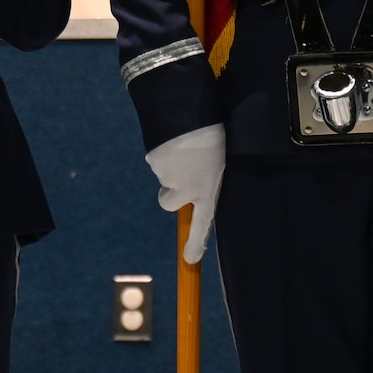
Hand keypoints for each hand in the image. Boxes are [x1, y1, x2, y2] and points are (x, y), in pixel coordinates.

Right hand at [146, 123, 225, 262]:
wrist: (190, 113)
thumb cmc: (213, 131)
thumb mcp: (218, 157)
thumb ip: (207, 174)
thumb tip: (195, 182)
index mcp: (209, 188)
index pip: (203, 223)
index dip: (197, 242)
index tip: (191, 259)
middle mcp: (186, 189)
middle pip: (170, 200)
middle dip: (173, 189)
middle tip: (185, 166)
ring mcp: (168, 177)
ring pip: (166, 174)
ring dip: (173, 162)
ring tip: (186, 142)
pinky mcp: (154, 162)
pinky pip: (158, 157)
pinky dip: (164, 150)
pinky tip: (175, 136)